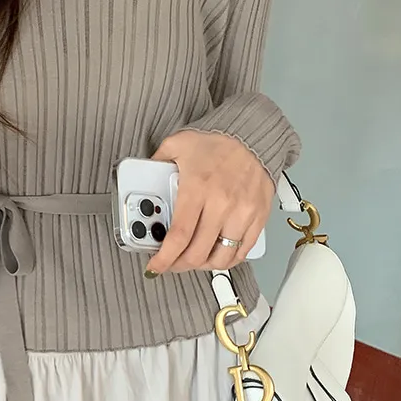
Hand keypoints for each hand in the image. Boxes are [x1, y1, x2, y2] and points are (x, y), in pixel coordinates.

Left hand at [147, 131, 274, 273]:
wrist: (252, 134)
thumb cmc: (216, 141)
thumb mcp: (178, 144)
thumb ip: (158, 161)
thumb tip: (143, 176)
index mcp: (197, 188)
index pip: (178, 235)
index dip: (164, 258)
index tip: (155, 266)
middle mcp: (220, 204)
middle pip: (197, 252)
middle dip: (179, 265)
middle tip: (171, 263)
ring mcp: (241, 213)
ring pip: (221, 258)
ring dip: (202, 266)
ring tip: (192, 260)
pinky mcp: (257, 218)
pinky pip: (242, 251)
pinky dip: (227, 260)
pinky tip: (216, 256)